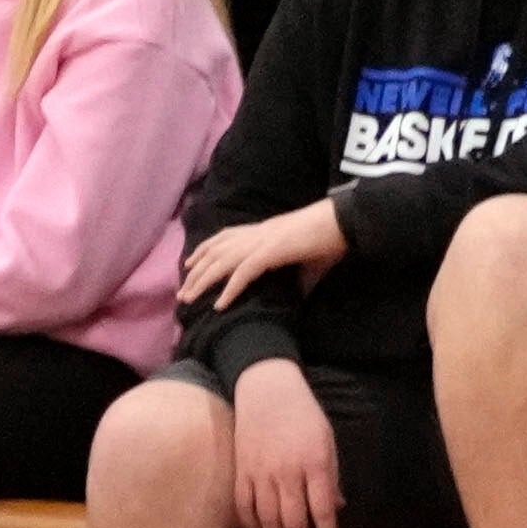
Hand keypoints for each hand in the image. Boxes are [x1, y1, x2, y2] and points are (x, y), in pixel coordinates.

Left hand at [174, 199, 345, 316]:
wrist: (344, 222)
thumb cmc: (328, 239)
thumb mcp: (304, 259)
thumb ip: (294, 275)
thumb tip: (297, 295)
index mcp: (263, 232)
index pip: (224, 237)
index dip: (204, 250)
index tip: (190, 265)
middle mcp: (257, 234)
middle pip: (216, 252)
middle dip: (196, 273)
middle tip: (182, 293)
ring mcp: (263, 242)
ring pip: (223, 262)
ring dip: (203, 282)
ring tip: (190, 299)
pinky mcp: (273, 251)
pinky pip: (245, 272)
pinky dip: (230, 289)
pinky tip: (219, 305)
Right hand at [219, 354, 343, 527]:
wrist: (266, 389)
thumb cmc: (303, 414)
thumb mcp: (327, 441)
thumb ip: (331, 476)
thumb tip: (336, 508)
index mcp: (314, 464)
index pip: (323, 511)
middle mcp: (288, 472)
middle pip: (294, 522)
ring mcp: (261, 473)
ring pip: (269, 520)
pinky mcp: (242, 471)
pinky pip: (245, 508)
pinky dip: (253, 526)